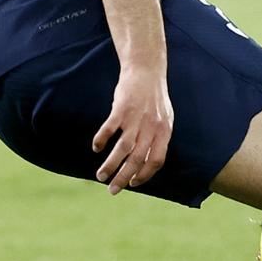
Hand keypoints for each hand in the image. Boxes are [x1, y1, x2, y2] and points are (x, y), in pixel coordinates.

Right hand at [91, 62, 172, 193]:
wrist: (146, 70)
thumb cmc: (154, 98)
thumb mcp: (164, 118)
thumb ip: (158, 139)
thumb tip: (147, 163)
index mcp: (164, 131)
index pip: (157, 161)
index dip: (145, 175)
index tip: (133, 183)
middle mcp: (151, 127)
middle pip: (137, 159)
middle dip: (124, 178)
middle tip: (112, 190)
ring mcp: (136, 118)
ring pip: (123, 149)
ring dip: (110, 165)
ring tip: (100, 176)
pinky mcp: (121, 108)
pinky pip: (109, 129)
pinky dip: (102, 140)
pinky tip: (97, 148)